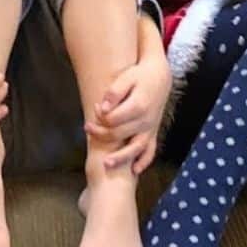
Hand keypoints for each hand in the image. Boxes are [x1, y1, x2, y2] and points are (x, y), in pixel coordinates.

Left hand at [86, 54, 171, 173]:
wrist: (160, 76)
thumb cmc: (140, 75)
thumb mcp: (126, 77)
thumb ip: (114, 92)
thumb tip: (102, 108)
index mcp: (138, 106)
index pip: (113, 119)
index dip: (100, 117)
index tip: (94, 108)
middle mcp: (146, 121)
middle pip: (120, 134)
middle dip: (101, 134)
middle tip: (87, 128)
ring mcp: (150, 128)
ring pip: (136, 148)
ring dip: (121, 157)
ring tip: (106, 164)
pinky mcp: (153, 132)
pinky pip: (151, 150)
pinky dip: (144, 161)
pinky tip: (134, 170)